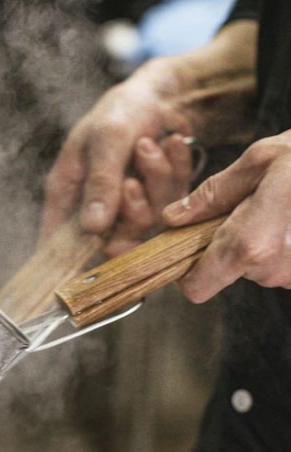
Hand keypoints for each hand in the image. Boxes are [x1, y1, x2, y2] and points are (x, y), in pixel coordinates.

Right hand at [40, 58, 193, 244]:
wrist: (162, 94)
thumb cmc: (121, 111)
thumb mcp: (107, 138)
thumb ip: (100, 182)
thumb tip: (93, 227)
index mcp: (66, 198)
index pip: (58, 247)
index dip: (69, 262)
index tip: (89, 263)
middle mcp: (95, 212)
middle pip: (113, 244)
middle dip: (132, 210)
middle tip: (132, 179)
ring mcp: (129, 211)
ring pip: (149, 222)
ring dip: (156, 179)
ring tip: (151, 145)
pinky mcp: (159, 203)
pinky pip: (174, 202)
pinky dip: (176, 169)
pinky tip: (171, 144)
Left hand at [163, 131, 290, 301]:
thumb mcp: (260, 161)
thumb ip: (212, 195)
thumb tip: (174, 216)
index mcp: (249, 244)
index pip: (198, 287)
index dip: (191, 272)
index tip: (194, 253)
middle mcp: (273, 268)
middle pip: (231, 272)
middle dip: (235, 243)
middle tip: (256, 208)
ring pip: (262, 268)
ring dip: (267, 243)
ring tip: (288, 209)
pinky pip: (289, 266)